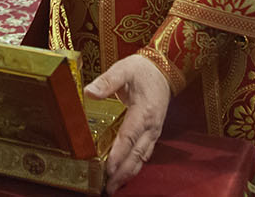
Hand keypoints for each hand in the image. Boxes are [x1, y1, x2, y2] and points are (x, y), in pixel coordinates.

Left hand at [84, 55, 170, 193]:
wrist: (164, 70)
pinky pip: (144, 153)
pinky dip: (134, 166)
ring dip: (128, 173)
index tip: (108, 169)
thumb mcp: (123, 69)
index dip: (119, 154)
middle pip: (137, 154)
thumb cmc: (142, 70)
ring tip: (114, 187)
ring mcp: (154, 131)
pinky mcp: (152, 133)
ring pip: (142, 157)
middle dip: (123, 172)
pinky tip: (124, 174)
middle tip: (109, 188)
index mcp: (144, 111)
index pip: (129, 136)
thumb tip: (89, 92)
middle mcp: (151, 125)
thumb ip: (107, 81)